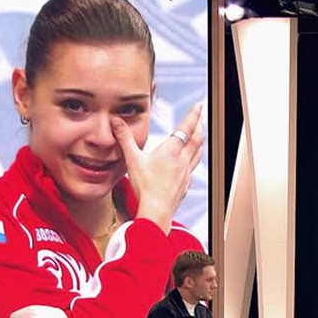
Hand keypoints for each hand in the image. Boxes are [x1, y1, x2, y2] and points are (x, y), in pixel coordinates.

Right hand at [111, 103, 204, 234]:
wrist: (156, 211)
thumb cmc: (145, 187)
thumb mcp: (132, 160)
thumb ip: (125, 139)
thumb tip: (116, 121)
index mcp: (171, 151)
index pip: (186, 128)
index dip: (193, 115)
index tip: (199, 106)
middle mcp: (183, 160)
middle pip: (197, 139)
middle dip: (200, 126)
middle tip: (201, 118)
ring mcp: (186, 173)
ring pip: (198, 153)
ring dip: (200, 142)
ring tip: (200, 136)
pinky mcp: (185, 185)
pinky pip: (193, 169)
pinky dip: (194, 161)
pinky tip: (190, 163)